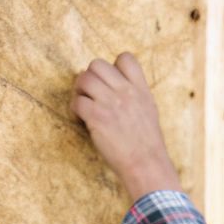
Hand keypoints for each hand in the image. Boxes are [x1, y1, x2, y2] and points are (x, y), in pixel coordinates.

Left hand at [71, 53, 180, 201]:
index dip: (113, 66)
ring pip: (83, 79)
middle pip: (97, 64)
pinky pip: (76, 101)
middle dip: (89, 77)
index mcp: (141, 90)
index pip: (126, 58)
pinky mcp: (97, 117)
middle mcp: (126, 92)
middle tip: (90, 94)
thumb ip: (133, 94)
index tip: (110, 82)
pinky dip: (74, 110)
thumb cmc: (147, 144)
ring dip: (79, 92)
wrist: (147, 165)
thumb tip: (113, 84)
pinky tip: (81, 120)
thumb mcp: (149, 111)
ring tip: (84, 106)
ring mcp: (111, 103)